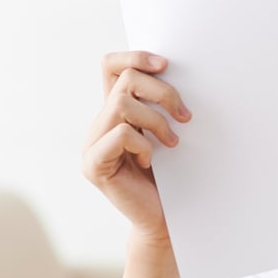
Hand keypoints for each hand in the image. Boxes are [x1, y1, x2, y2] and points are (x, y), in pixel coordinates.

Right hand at [81, 51, 190, 251]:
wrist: (165, 221)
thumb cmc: (172, 178)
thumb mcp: (168, 133)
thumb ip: (160, 105)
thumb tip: (175, 71)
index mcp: (114, 112)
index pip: (110, 66)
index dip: (135, 56)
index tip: (166, 65)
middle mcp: (98, 124)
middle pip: (124, 79)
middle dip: (162, 91)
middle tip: (185, 115)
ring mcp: (92, 144)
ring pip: (122, 103)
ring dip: (157, 120)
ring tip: (173, 143)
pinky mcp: (94, 165)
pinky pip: (122, 134)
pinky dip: (145, 143)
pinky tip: (152, 161)